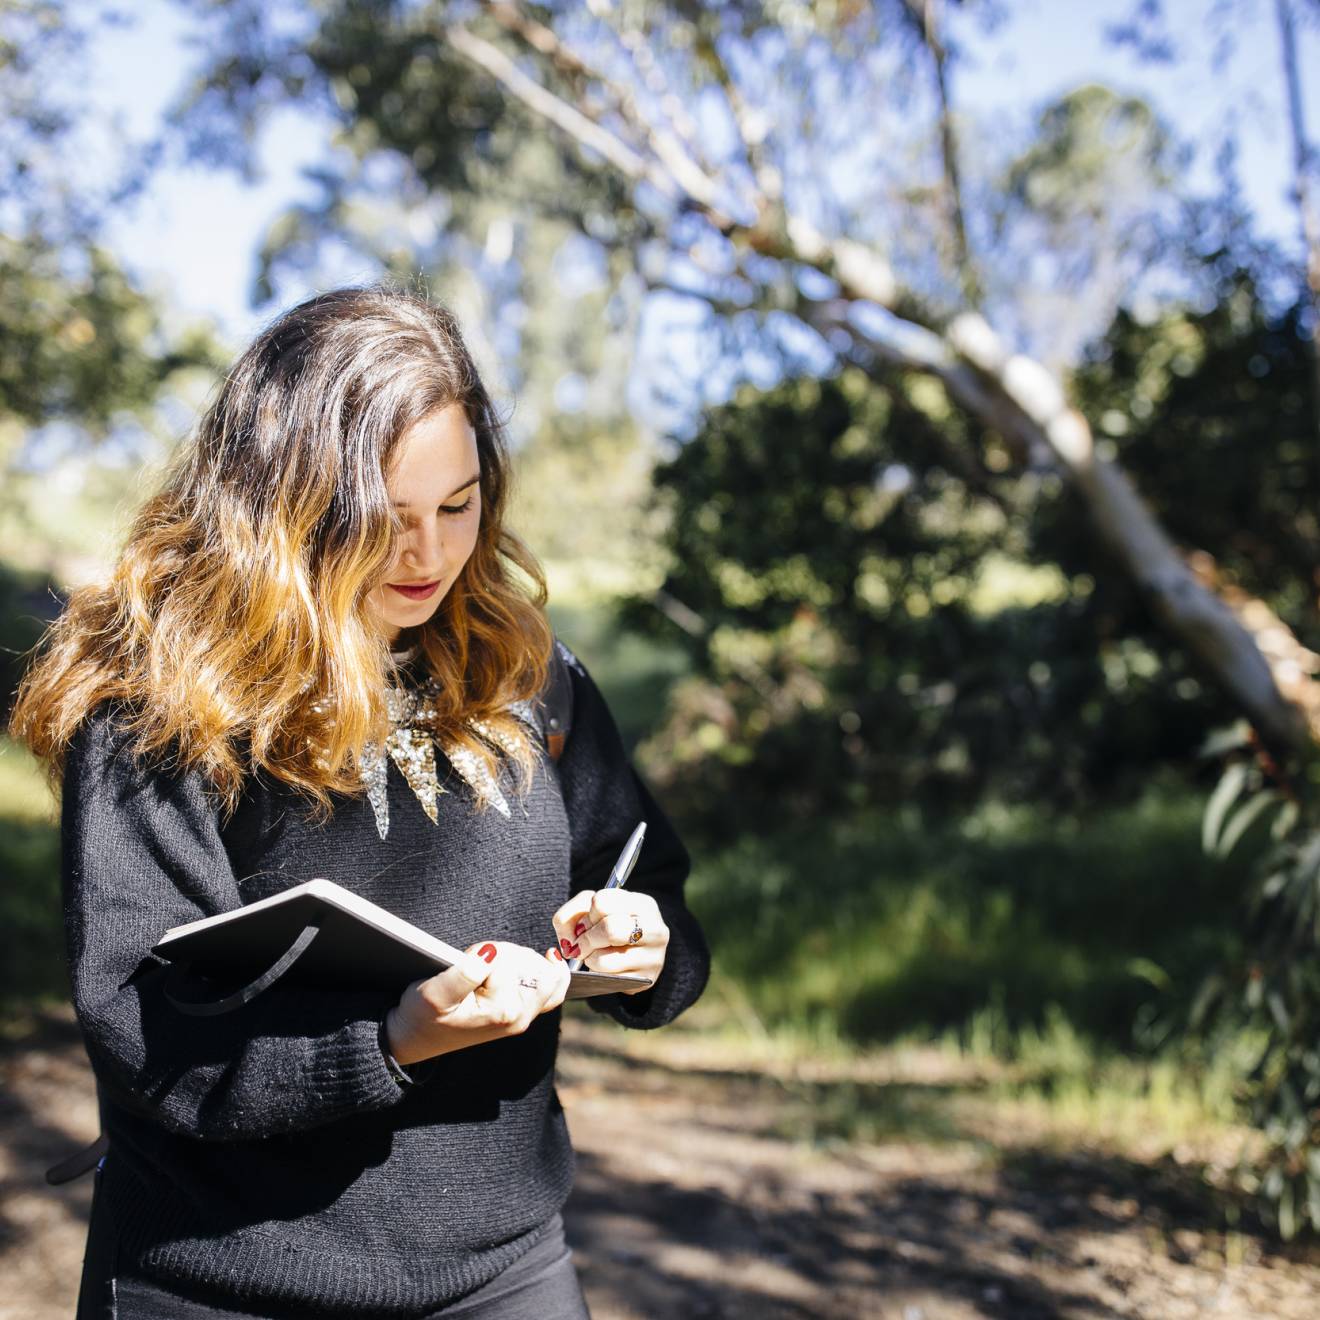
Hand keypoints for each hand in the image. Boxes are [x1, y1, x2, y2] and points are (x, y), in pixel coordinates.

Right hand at [384, 940, 570, 1064]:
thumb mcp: (434, 994)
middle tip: (478, 963)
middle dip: (506, 953)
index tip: (466, 961)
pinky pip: (552, 988)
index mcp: (502, 1011)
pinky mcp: (521, 1011)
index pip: (509, 960)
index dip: (486, 952)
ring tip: (489, 968)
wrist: (415, 1038)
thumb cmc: (422, 1016)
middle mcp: (519, 1017)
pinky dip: (553, 970)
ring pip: (543, 970)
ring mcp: (523, 1016)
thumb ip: (464, 973)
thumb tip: (491, 954)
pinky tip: (550, 957)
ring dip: (519, 958)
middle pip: (531, 963)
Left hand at [552, 889, 668, 992]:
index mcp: (643, 904)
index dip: (588, 915)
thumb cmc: (610, 925)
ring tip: (594, 954)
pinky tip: (604, 967)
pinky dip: (597, 974)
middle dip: (586, 939)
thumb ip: (570, 915)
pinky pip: (607, 980)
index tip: (587, 922)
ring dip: (589, 959)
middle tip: (582, 944)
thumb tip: (568, 940)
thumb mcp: (591, 910)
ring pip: (604, 960)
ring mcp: (654, 957)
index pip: (603, 903)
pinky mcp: (645, 980)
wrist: (633, 953)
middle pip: (609, 930)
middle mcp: (656, 929)